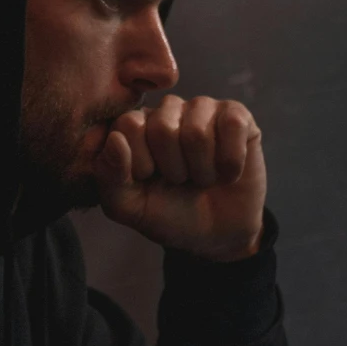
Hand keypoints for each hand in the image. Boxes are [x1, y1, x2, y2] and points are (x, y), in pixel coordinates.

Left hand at [92, 94, 266, 260]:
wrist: (217, 236)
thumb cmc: (169, 216)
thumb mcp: (129, 207)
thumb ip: (109, 176)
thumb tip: (116, 139)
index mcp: (136, 125)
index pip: (128, 125)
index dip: (141, 163)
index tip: (149, 180)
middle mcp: (167, 110)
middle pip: (163, 128)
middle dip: (175, 170)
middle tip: (181, 181)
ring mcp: (203, 109)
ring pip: (197, 132)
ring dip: (203, 171)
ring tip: (203, 178)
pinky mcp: (236, 116)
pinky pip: (233, 125)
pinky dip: (230, 163)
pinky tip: (227, 172)